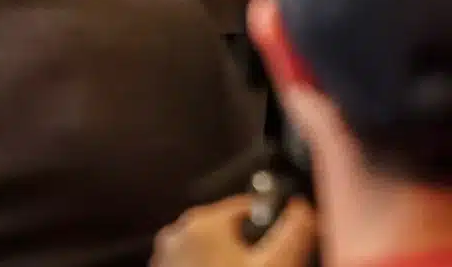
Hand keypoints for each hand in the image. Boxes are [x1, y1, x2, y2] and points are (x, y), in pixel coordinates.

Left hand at [152, 194, 315, 266]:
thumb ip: (293, 235)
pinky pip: (194, 264)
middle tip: (266, 265)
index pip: (246, 207)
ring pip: (209, 249)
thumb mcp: (273, 266)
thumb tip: (304, 209)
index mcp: (203, 223)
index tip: (285, 242)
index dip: (270, 222)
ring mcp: (166, 255)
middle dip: (249, 246)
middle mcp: (178, 233)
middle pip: (227, 229)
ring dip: (229, 261)